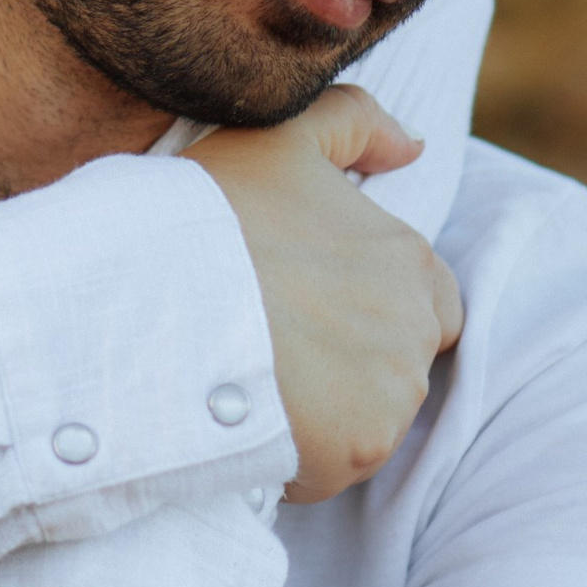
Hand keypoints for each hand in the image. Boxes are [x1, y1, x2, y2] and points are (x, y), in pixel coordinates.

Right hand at [189, 88, 462, 501]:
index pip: (429, 301)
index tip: (309, 307)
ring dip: (323, 410)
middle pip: (396, 364)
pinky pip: (332, 466)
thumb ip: (356, 120)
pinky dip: (298, 455)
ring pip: (367, 419)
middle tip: (273, 345)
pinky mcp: (352, 454)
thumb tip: (413, 146)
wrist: (157, 297)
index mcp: (411, 261)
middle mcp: (416, 331)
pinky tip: (247, 420)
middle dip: (348, 361)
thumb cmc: (213, 211)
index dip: (369, 307)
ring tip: (253, 382)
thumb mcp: (280, 134)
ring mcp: (390, 398)